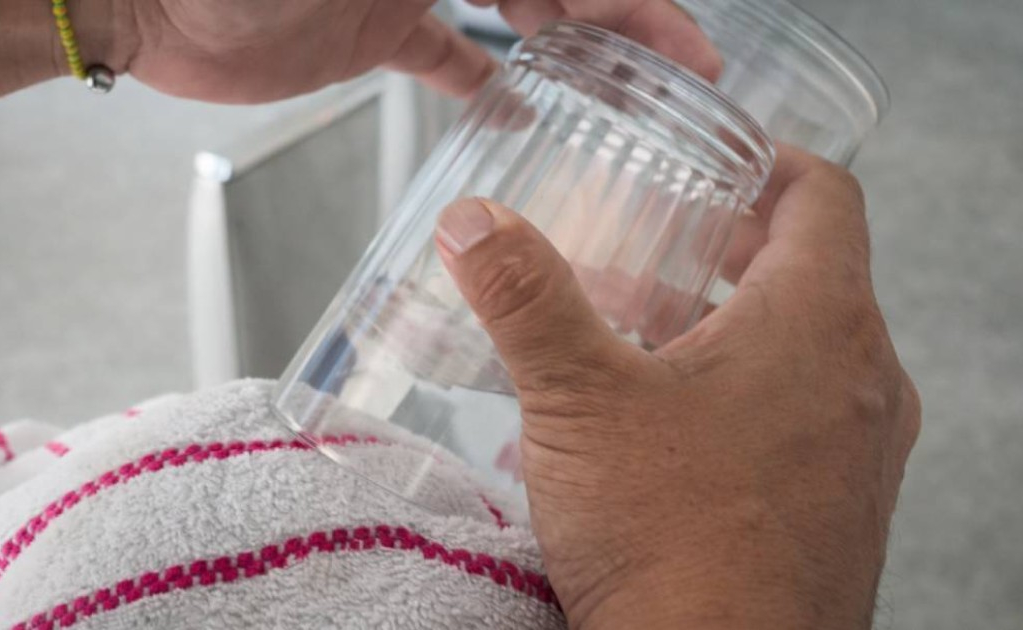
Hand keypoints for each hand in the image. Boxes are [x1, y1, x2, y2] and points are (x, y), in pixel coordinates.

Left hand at [88, 0, 719, 102]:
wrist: (144, 0)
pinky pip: (452, 57)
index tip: (681, 38)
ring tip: (632, 89)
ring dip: (579, 41)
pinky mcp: (377, 31)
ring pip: (521, 6)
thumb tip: (505, 12)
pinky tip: (528, 109)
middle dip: (625, 18)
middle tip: (686, 70)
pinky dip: (491, 81)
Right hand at [433, 147, 920, 628]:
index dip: (766, 163)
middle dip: (727, 252)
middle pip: (811, 273)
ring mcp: (858, 452)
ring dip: (729, 330)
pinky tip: (660, 433)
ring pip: (804, 353)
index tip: (716, 162)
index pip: (823, 196)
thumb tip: (474, 224)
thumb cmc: (673, 542)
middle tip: (658, 248)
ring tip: (645, 340)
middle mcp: (861, 383)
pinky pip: (801, 422)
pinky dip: (741, 399)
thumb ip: (525, 298)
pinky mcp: (838, 509)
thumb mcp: (578, 400)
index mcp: (820, 324)